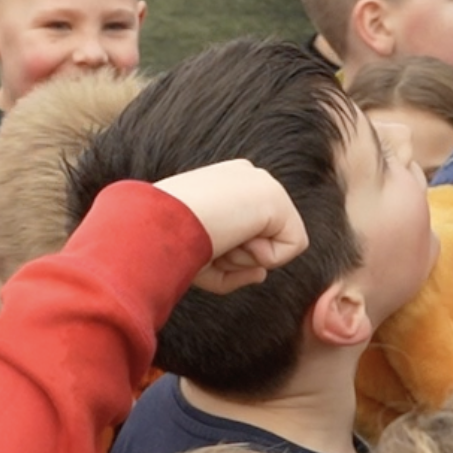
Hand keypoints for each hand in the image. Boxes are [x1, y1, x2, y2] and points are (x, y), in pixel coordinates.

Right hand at [154, 159, 306, 292]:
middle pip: (262, 239)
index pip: (245, 230)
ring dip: (245, 257)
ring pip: (276, 244)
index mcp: (224, 183)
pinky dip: (264, 256)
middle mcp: (246, 178)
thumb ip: (230, 265)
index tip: (198, 244)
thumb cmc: (167, 243)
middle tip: (208, 244)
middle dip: (235, 256)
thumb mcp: (196, 254)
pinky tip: (237, 236)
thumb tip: (262, 274)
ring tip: (218, 238)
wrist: (159, 223)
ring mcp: (262, 183)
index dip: (226, 253)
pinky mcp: (276, 197)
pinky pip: (293, 246)